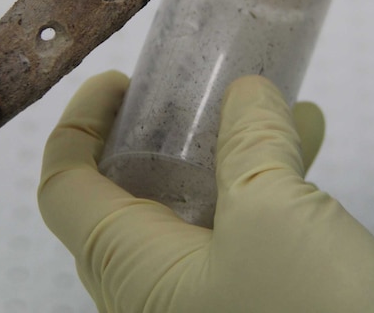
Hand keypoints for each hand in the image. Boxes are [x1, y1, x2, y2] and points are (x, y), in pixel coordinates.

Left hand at [38, 71, 373, 312]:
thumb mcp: (275, 210)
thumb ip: (252, 140)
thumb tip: (248, 93)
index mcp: (132, 272)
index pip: (65, 188)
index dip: (79, 125)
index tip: (120, 83)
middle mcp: (155, 296)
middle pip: (126, 199)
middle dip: (158, 135)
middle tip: (193, 94)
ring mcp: (206, 306)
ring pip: (193, 214)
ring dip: (225, 154)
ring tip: (272, 107)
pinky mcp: (253, 308)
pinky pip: (238, 237)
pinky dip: (264, 187)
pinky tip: (309, 149)